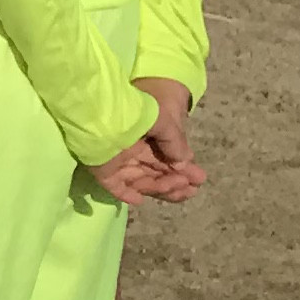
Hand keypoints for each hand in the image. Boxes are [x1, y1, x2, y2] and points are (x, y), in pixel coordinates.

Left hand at [89, 82, 203, 205]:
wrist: (107, 98)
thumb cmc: (138, 107)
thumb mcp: (165, 121)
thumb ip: (175, 142)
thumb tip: (184, 163)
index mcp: (148, 142)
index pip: (166, 163)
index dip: (183, 173)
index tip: (198, 180)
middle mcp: (134, 153)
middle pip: (155, 175)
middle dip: (174, 184)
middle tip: (191, 188)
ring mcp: (117, 161)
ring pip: (140, 182)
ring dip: (158, 188)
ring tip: (175, 187)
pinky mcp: (101, 167)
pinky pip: (113, 185)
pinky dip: (125, 193)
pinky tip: (138, 200)